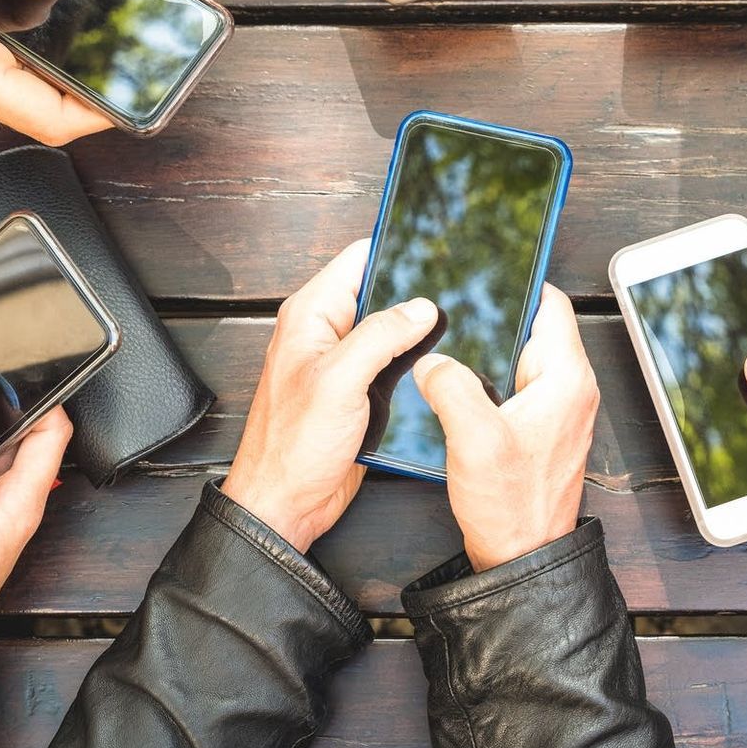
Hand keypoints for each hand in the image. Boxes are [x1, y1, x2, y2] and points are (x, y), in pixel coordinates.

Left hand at [223, 241, 440, 551]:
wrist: (287, 504)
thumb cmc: (293, 446)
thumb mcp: (339, 381)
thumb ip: (380, 335)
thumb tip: (421, 307)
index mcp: (311, 315)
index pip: (359, 259)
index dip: (396, 248)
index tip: (435, 243)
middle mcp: (326, 333)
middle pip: (381, 293)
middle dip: (415, 292)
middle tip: (459, 290)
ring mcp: (344, 363)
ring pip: (392, 330)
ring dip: (418, 332)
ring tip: (458, 327)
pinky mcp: (360, 392)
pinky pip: (393, 364)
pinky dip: (414, 363)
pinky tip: (440, 364)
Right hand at [412, 286, 597, 570]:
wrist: (522, 559)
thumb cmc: (511, 506)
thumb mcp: (473, 438)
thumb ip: (451, 386)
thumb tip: (433, 359)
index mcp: (567, 378)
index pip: (551, 304)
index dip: (519, 282)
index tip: (486, 269)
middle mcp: (572, 388)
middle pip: (536, 327)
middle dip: (497, 314)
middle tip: (455, 304)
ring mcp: (559, 409)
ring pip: (523, 356)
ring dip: (492, 348)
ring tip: (451, 340)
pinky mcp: (542, 428)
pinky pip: (518, 384)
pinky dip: (492, 376)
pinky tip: (459, 382)